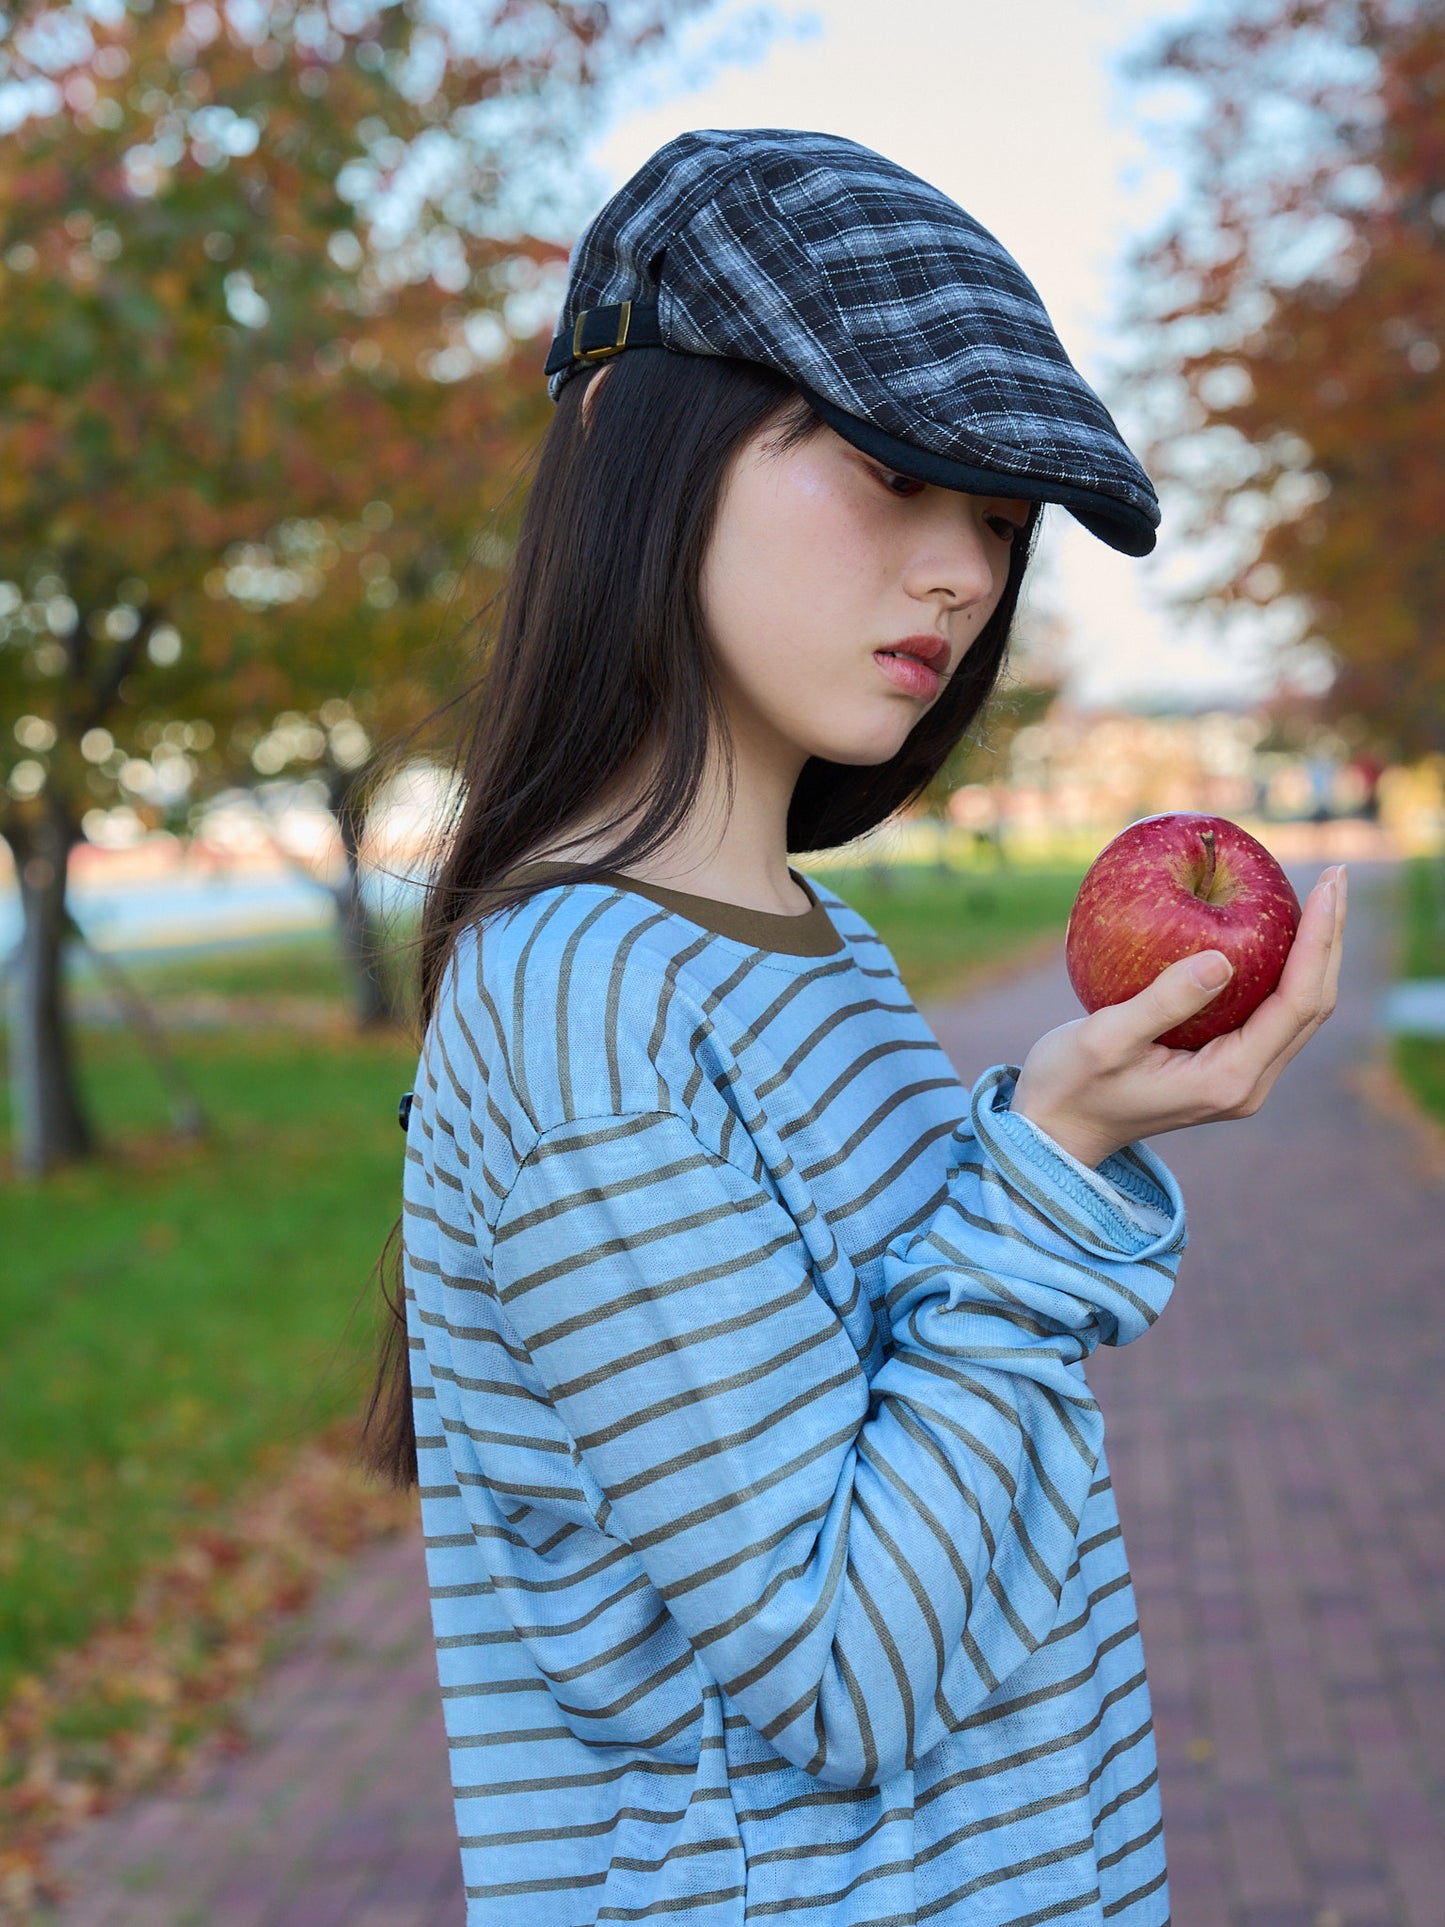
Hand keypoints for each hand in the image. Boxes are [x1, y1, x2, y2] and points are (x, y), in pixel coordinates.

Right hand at [1010, 864, 1347, 1168]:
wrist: (1056, 1131)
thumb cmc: (1071, 1084)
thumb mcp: (1106, 1037)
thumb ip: (1165, 1002)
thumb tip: (1222, 958)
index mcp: (1229, 1078)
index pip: (1297, 1002)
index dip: (1318, 940)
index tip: (1326, 885)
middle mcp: (1248, 1084)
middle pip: (1314, 1004)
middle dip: (1329, 938)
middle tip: (1337, 875)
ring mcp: (1241, 1079)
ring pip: (1299, 1009)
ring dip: (1315, 952)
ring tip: (1320, 896)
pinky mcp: (1227, 1069)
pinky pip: (1272, 1012)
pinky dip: (1285, 968)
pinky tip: (1275, 930)